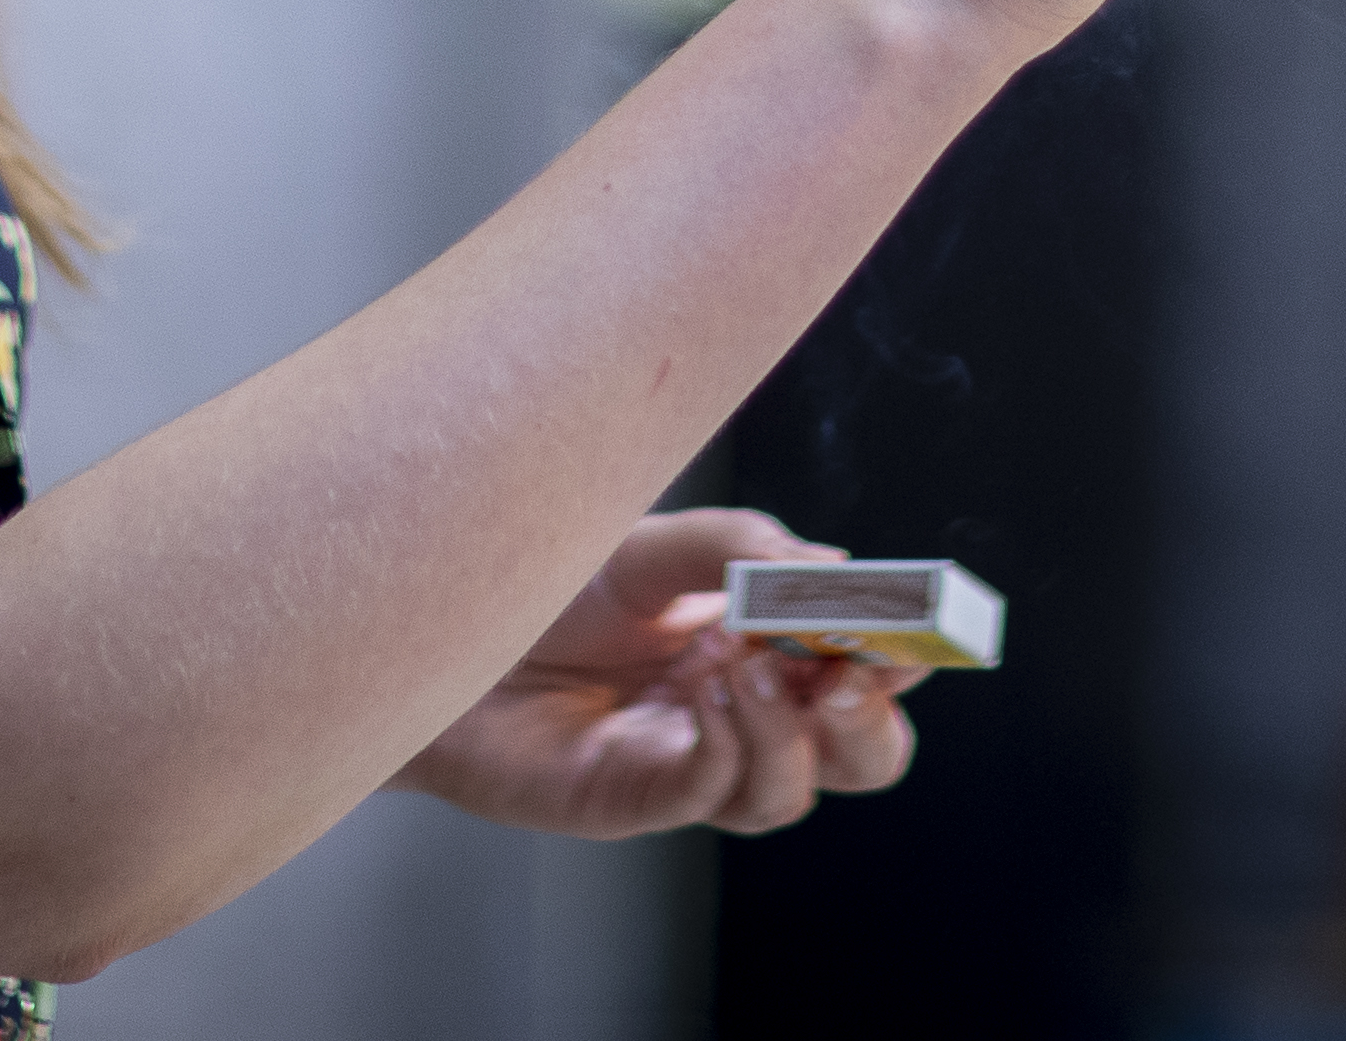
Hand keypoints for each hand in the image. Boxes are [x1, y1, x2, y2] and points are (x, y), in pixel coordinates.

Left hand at [393, 509, 924, 840]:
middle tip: (848, 673)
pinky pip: (713, 796)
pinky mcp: (635, 798)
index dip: (901, 651)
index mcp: (763, 647)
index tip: (908, 619)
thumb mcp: (652, 545)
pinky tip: (706, 696)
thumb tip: (830, 572)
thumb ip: (741, 551)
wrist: (437, 625)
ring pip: (792, 792)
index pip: (864, 667)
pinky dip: (729, 747)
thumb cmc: (541, 584)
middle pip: (859, 756)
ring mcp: (692, 764)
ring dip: (791, 733)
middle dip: (873, 721)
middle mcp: (741, 715)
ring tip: (747, 667)